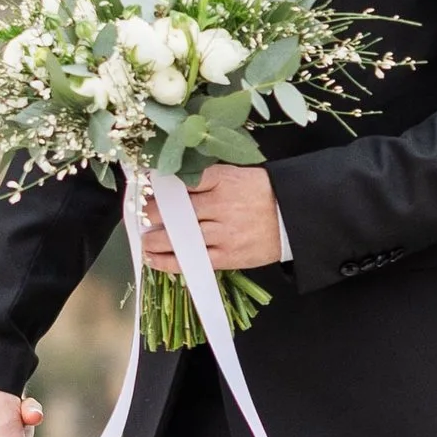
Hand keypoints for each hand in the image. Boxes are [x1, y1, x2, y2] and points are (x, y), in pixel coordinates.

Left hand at [139, 170, 281, 272]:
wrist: (293, 217)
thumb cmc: (262, 193)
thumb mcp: (236, 175)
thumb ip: (207, 178)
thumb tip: (172, 182)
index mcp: (223, 181)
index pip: (183, 182)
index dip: (160, 186)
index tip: (146, 188)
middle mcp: (221, 206)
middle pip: (176, 209)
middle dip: (152, 213)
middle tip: (142, 214)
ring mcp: (224, 233)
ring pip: (180, 236)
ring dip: (155, 239)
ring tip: (144, 238)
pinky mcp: (228, 255)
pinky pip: (192, 260)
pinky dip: (169, 261)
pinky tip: (153, 258)